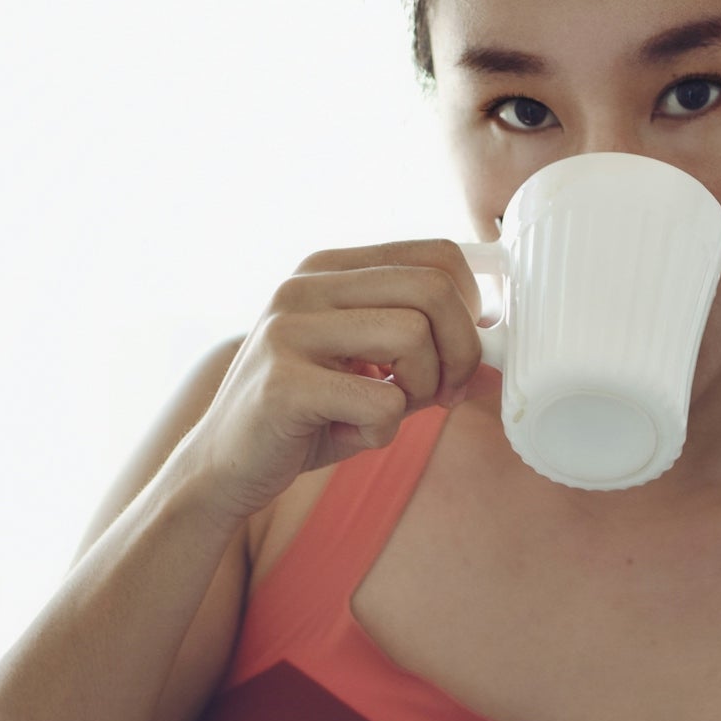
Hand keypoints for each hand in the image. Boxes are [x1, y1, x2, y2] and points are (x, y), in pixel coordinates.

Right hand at [183, 239, 483, 525]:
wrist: (224, 466)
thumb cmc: (306, 416)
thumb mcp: (368, 371)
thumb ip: (424, 352)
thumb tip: (496, 358)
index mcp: (328, 269)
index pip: (436, 254)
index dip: (470, 308)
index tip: (459, 354)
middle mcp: (305, 285)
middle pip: (434, 289)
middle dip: (460, 352)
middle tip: (440, 394)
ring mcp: (289, 329)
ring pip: (413, 336)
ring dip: (420, 391)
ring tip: (386, 412)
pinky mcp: (284, 383)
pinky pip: (383, 399)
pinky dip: (384, 430)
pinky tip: (349, 433)